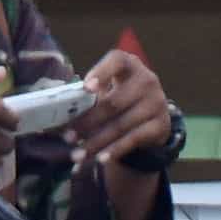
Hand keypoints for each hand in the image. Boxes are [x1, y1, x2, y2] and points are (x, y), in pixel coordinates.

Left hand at [70, 48, 173, 170]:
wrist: (152, 117)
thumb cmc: (121, 99)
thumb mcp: (109, 90)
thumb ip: (89, 96)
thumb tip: (59, 114)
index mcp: (129, 65)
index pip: (117, 61)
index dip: (101, 72)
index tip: (86, 88)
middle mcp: (147, 80)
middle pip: (114, 102)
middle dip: (88, 122)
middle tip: (68, 137)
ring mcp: (156, 102)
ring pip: (121, 125)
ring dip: (96, 142)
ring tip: (77, 154)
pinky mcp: (161, 124)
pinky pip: (133, 139)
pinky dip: (114, 150)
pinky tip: (99, 159)